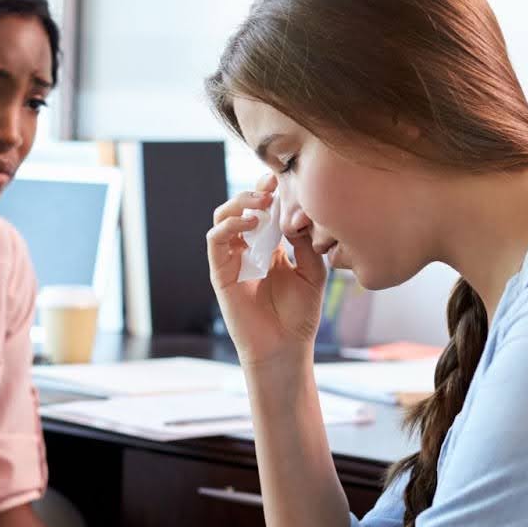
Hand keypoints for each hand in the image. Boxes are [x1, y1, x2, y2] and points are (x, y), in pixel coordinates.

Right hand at [205, 173, 330, 366]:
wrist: (285, 347)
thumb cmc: (300, 314)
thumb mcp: (312, 272)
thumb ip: (305, 243)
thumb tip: (295, 214)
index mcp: (269, 247)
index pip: (262, 210)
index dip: (267, 191)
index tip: (280, 179)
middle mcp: (247, 250)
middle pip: (239, 208)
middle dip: (253, 192)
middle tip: (270, 189)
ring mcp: (231, 260)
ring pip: (222, 218)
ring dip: (239, 205)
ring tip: (260, 205)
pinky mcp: (220, 273)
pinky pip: (215, 241)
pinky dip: (229, 226)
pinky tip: (252, 225)